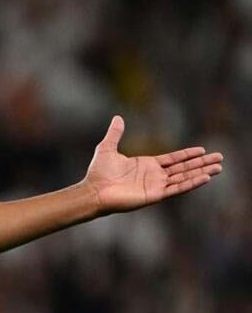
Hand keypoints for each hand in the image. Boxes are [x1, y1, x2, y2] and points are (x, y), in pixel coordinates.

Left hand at [84, 115, 222, 214]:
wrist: (93, 190)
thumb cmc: (98, 173)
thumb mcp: (107, 148)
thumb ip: (115, 133)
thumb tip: (117, 117)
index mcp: (147, 165)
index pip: (173, 159)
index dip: (188, 155)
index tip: (202, 150)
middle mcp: (154, 176)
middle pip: (184, 168)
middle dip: (201, 163)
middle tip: (220, 158)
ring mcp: (156, 185)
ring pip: (184, 177)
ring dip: (202, 172)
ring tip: (219, 167)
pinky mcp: (155, 195)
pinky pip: (177, 188)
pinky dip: (192, 183)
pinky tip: (205, 177)